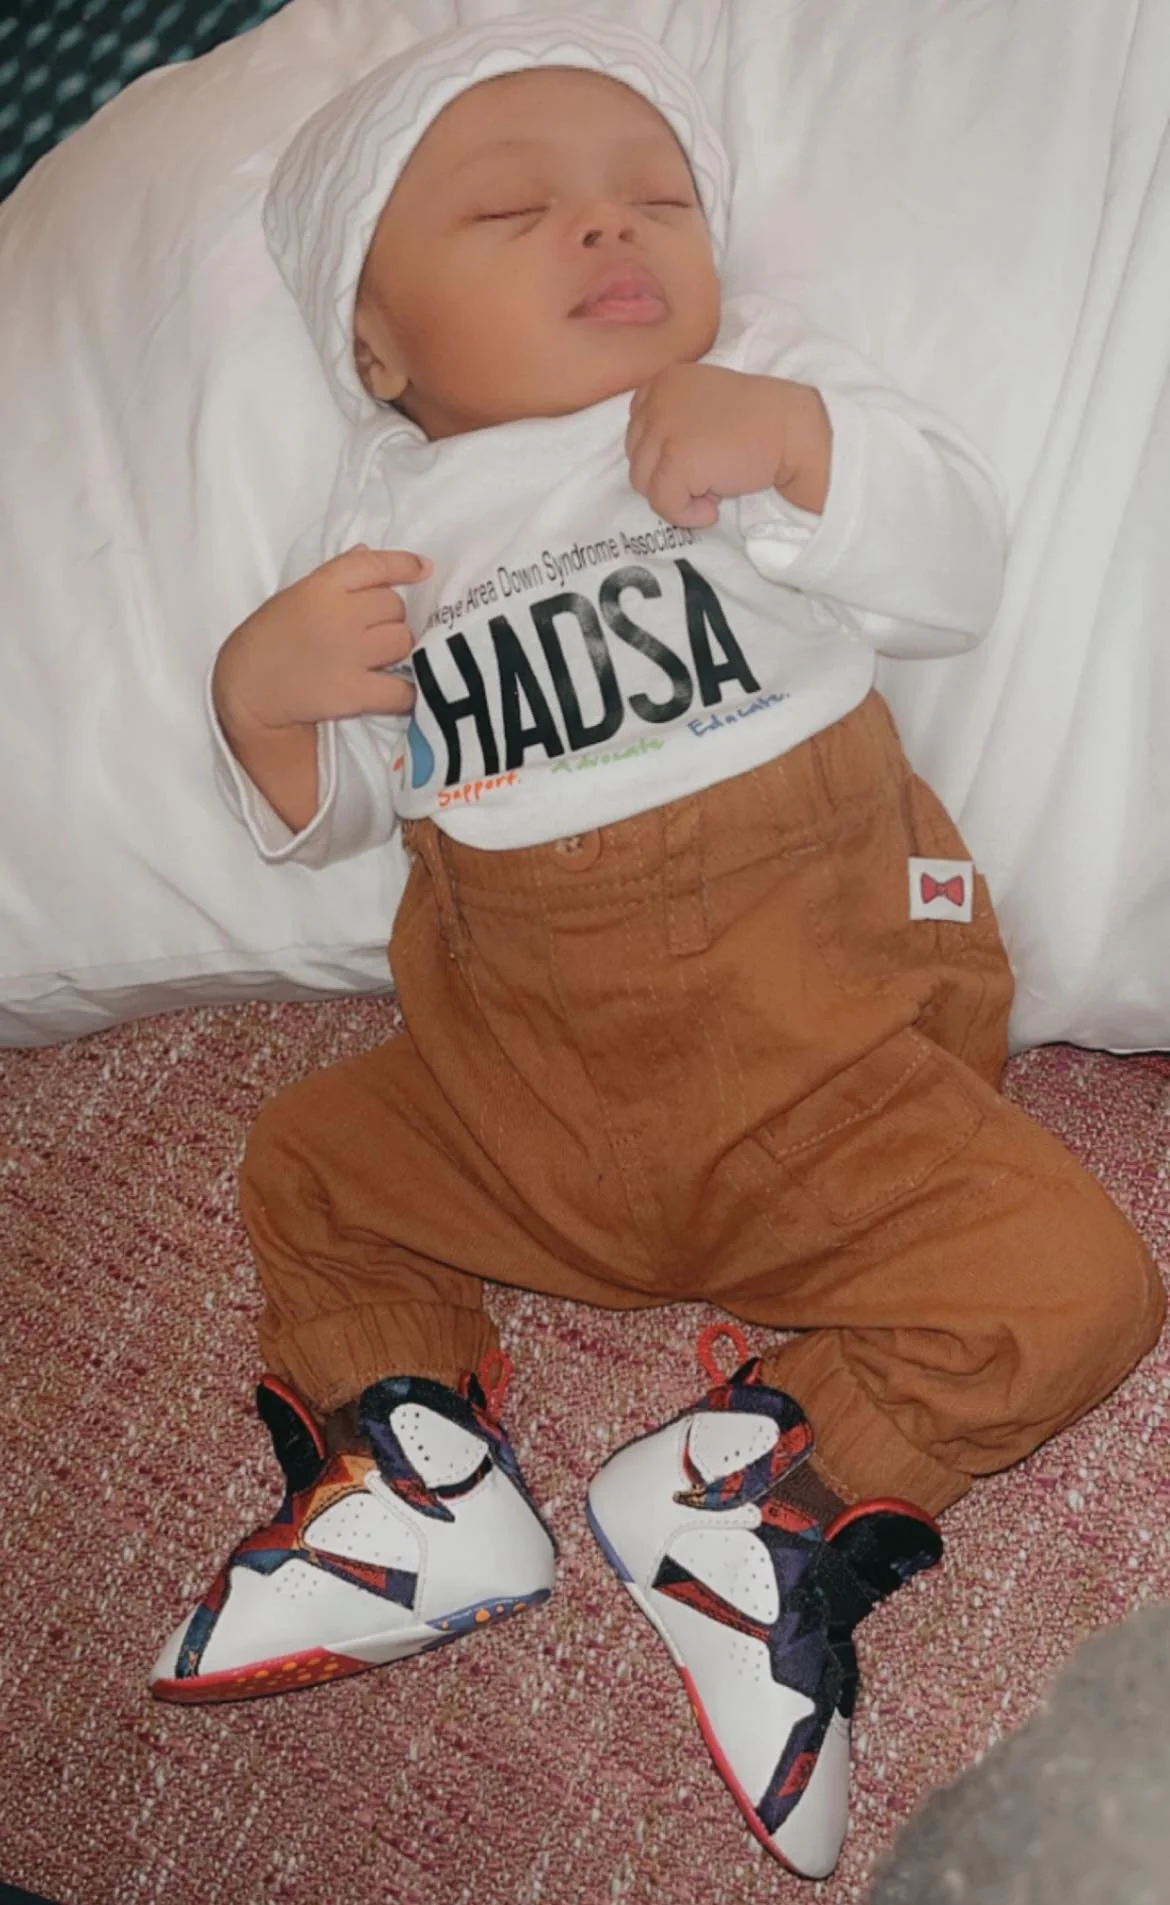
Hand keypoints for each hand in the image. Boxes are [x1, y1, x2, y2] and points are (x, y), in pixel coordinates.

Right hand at [212, 544, 431, 746]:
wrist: (248, 689)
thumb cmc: (270, 638)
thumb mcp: (295, 594)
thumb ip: (335, 576)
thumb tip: (366, 552)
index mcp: (322, 586)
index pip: (375, 564)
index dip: (404, 565)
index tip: (423, 570)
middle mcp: (339, 615)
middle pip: (394, 606)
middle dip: (389, 617)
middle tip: (370, 632)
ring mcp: (350, 654)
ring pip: (403, 641)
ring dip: (397, 649)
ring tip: (377, 658)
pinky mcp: (355, 692)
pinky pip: (401, 691)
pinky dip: (406, 693)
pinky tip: (398, 692)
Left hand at [625, 364, 829, 527]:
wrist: (794, 432)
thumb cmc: (758, 422)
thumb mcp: (705, 403)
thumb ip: (673, 419)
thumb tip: (651, 463)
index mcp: (662, 381)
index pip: (637, 431)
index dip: (665, 454)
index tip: (700, 457)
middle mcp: (657, 400)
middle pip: (637, 458)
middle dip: (669, 475)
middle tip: (709, 474)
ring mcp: (664, 429)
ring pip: (644, 483)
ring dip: (677, 495)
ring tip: (713, 488)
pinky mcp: (676, 461)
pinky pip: (663, 504)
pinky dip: (687, 515)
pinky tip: (715, 506)